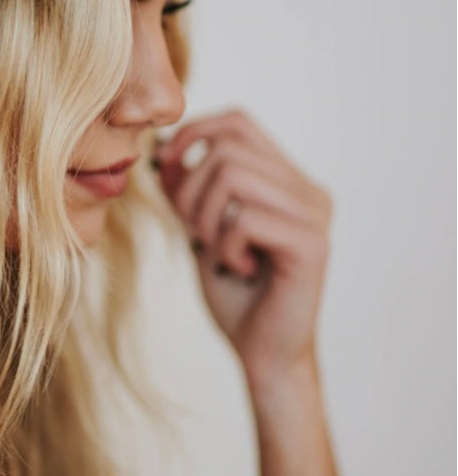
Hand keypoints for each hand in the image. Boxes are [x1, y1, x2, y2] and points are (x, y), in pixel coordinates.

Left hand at [151, 108, 332, 381]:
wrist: (261, 353)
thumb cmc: (234, 292)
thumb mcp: (200, 226)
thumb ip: (187, 187)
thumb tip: (161, 148)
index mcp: (288, 180)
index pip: (238, 123)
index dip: (193, 133)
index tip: (163, 166)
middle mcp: (308, 190)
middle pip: (228, 146)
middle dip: (190, 187)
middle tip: (194, 231)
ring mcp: (315, 215)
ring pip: (232, 175)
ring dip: (204, 216)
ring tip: (216, 250)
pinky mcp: (311, 243)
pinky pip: (244, 216)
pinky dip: (224, 243)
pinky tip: (239, 268)